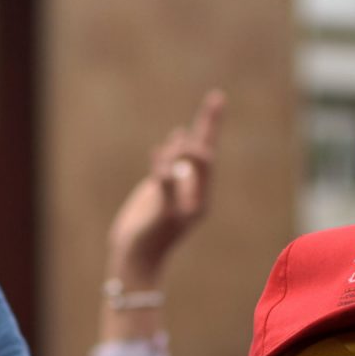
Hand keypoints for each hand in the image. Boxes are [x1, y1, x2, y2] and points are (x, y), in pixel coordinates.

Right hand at [106, 91, 225, 290]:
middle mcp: (191, 189)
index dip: (190, 148)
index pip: (203, 160)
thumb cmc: (151, 240)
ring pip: (186, 154)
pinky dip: (172, 149)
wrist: (136, 258)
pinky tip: (172, 139)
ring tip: (209, 109)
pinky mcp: (158, 191)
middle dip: (209, 123)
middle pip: (202, 149)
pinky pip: (169, 164)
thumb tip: (166, 166)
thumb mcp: (162, 216)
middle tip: (218, 96)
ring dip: (195, 131)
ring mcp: (175, 188)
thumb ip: (166, 189)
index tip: (175, 147)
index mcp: (199, 196)